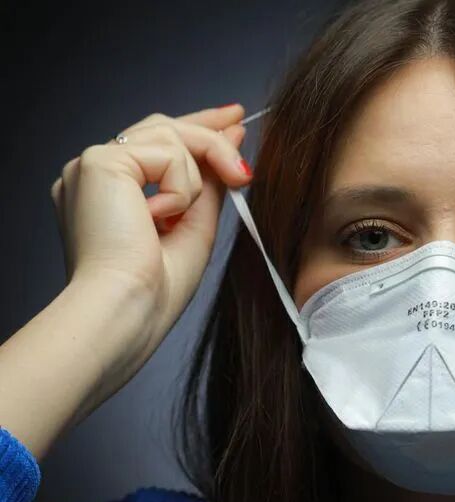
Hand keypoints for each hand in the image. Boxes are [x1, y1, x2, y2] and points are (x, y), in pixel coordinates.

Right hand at [50, 104, 252, 350]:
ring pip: (170, 134)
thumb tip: (228, 142)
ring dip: (204, 171)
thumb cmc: (154, 288)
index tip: (232, 121)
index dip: (197, 130)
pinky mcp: (99, 162)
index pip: (156, 144)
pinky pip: (167, 153)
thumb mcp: (193, 226)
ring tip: (205, 204)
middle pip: (162, 128)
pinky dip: (181, 188)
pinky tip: (161, 219)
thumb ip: (207, 185)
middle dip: (210, 134)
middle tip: (243, 144)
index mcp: (109, 193)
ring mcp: (92, 165)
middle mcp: (95, 175)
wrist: (127, 309)